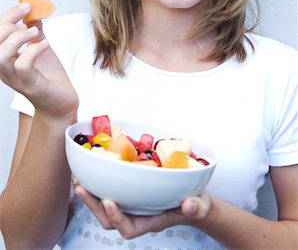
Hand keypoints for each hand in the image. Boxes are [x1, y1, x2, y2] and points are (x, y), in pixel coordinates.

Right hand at [0, 3, 78, 120]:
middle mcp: (4, 69)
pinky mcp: (30, 86)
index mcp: (4, 57)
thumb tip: (33, 12)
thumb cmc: (49, 77)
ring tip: (34, 32)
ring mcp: (15, 78)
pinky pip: (22, 66)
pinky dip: (32, 51)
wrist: (62, 101)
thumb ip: (34, 31)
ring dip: (17, 38)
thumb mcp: (40, 47)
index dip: (8, 15)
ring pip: (0, 55)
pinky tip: (44, 44)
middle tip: (29, 15)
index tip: (27, 5)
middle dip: (9, 22)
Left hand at [74, 183, 212, 238]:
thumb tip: (189, 205)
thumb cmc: (196, 203)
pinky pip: (109, 191)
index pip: (129, 228)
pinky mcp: (129, 193)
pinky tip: (89, 170)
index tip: (110, 202)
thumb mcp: (200, 205)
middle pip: (109, 219)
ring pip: (105, 207)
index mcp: (151, 221)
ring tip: (78, 179)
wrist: (193, 199)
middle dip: (94, 205)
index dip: (117, 218)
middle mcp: (137, 215)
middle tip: (81, 187)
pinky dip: (98, 183)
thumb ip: (196, 207)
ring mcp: (132, 205)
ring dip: (91, 194)